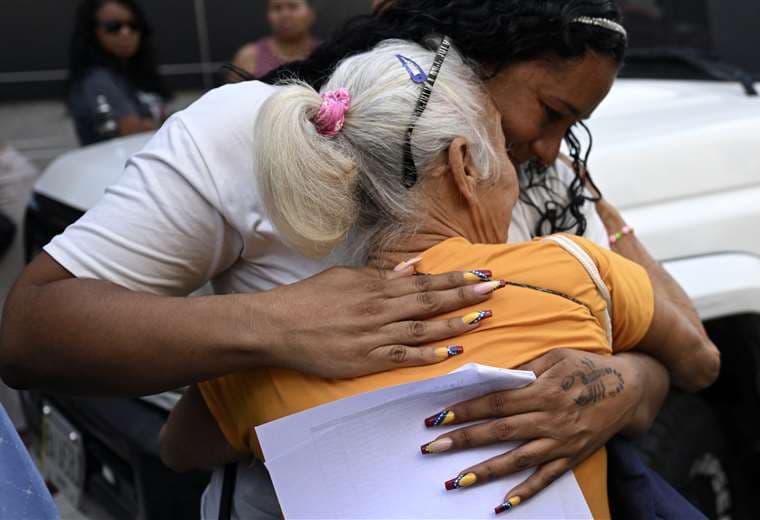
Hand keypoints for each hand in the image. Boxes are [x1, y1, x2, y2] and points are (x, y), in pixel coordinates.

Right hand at [256, 263, 500, 378]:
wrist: (278, 325)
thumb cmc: (309, 298)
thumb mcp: (345, 276)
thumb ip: (380, 276)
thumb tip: (411, 269)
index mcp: (375, 286)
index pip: (424, 281)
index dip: (456, 279)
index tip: (482, 275)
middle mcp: (379, 308)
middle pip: (430, 300)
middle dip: (466, 295)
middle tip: (496, 290)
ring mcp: (373, 335)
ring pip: (422, 327)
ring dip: (454, 323)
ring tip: (482, 318)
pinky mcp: (365, 359)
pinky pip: (402, 356)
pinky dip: (427, 354)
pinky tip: (449, 353)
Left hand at [419, 349, 647, 511]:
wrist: (630, 390)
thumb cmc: (587, 366)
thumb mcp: (556, 356)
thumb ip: (525, 369)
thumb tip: (491, 377)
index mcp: (544, 390)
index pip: (496, 402)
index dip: (466, 410)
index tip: (438, 417)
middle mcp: (550, 418)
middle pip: (499, 431)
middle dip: (463, 440)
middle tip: (432, 448)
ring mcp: (561, 442)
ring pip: (517, 460)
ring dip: (485, 471)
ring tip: (456, 480)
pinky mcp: (572, 457)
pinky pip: (546, 478)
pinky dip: (525, 492)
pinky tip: (503, 504)